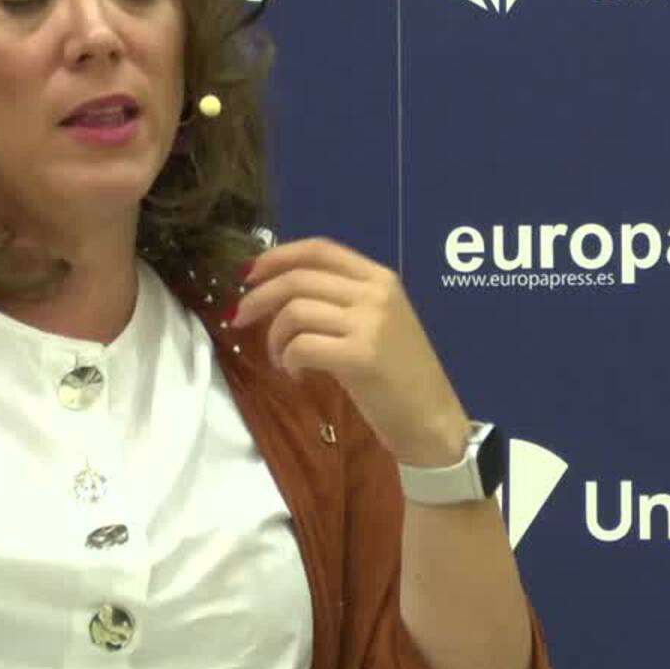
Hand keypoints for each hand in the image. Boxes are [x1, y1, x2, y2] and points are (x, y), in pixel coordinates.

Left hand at [227, 237, 470, 467]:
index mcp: (380, 277)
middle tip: (238, 320)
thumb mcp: (374, 323)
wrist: (431, 419)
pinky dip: (288, 360)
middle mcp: (376, 293)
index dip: (276, 256)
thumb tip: (274, 289)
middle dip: (257, 298)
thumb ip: (338, 300)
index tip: (247, 275)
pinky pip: (302, 345)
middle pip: (298, 279)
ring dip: (273, 337)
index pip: (319, 249)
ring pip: (294, 311)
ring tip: (279, 359)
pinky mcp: (361, 356)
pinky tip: (296, 374)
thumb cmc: (398, 375)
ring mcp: (371, 323)